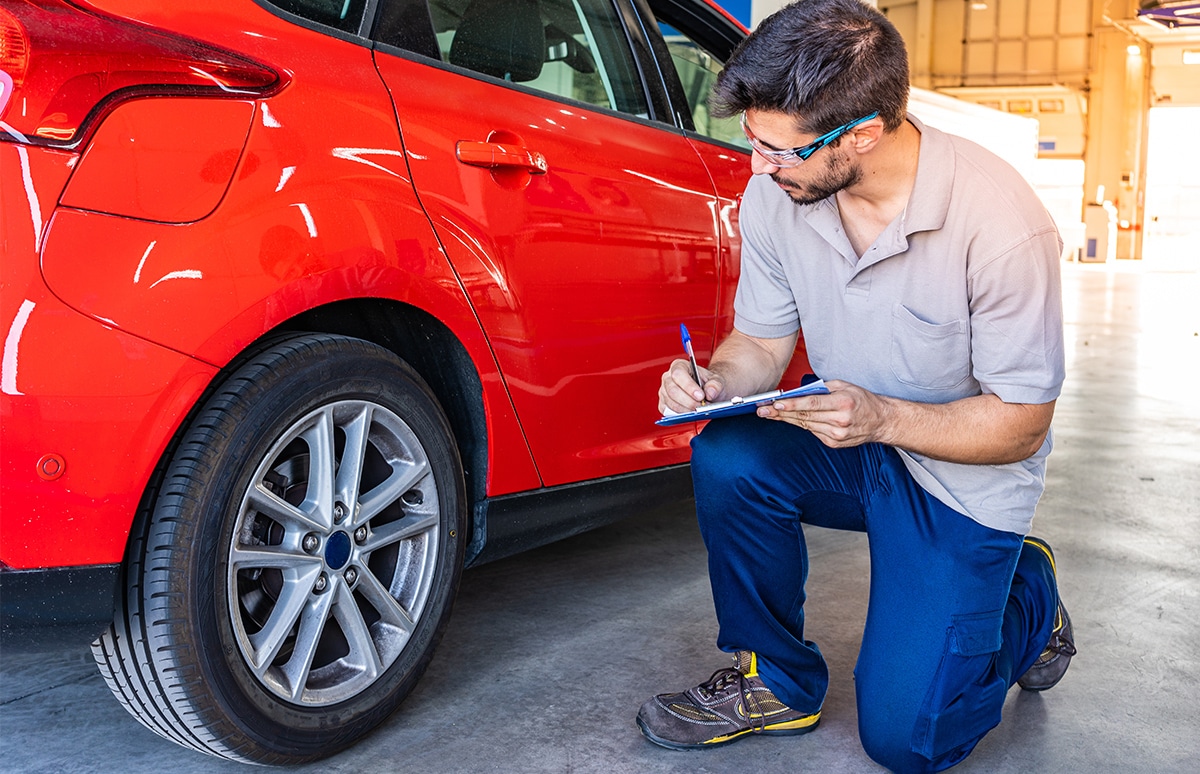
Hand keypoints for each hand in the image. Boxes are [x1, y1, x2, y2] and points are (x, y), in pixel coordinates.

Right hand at [659, 359, 723, 414]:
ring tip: (699, 410)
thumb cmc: (710, 383)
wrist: (708, 392)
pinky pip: (669, 411)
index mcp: (679, 366)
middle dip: (688, 401)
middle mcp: (668, 377)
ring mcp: (664, 391)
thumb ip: (715, 385)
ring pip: (670, 402)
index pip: (678, 374)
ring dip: (686, 409)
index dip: (689, 386)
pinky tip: (691, 414)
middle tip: (701, 406)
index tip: (701, 396)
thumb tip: (710, 393)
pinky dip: (681, 415)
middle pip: (672, 390)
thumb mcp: (717, 381)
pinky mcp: (664, 404)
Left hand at [756, 379, 891, 447]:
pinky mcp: (834, 443)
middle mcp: (840, 421)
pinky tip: (789, 419)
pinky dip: (801, 424)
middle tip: (762, 410)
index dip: (792, 405)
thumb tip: (798, 391)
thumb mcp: (845, 386)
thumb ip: (822, 388)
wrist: (881, 421)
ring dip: (786, 419)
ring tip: (768, 414)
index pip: (812, 404)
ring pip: (805, 425)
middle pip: (804, 416)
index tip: (775, 404)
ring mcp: (837, 435)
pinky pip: (812, 432)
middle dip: (780, 413)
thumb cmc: (862, 400)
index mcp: (843, 404)